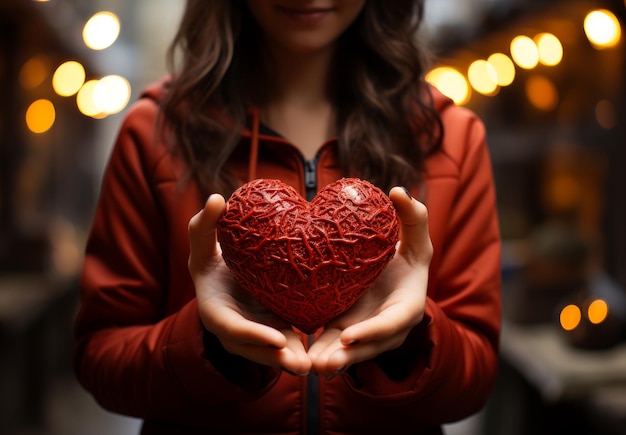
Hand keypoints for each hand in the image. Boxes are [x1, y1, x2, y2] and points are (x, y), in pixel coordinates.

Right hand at [188, 194, 310, 374]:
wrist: (225, 276)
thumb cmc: (212, 260)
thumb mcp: (203, 244)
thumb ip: (204, 226)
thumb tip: (216, 200)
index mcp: (216, 312)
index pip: (233, 329)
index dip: (254, 336)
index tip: (278, 338)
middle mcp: (235, 332)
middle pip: (257, 351)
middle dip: (278, 358)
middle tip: (304, 364)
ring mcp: (255, 336)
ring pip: (275, 354)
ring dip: (294, 360)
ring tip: (317, 365)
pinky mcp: (274, 332)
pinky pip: (289, 344)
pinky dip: (305, 350)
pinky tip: (329, 351)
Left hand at [307, 187, 431, 377]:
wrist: (390, 275)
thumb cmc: (407, 256)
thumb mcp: (416, 238)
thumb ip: (414, 217)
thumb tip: (399, 191)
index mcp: (407, 307)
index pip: (392, 324)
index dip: (373, 332)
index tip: (348, 334)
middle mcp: (386, 329)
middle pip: (367, 348)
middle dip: (346, 356)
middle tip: (323, 363)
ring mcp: (365, 334)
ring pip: (347, 353)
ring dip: (328, 361)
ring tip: (308, 366)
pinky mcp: (344, 332)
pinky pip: (330, 346)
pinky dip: (317, 353)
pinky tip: (296, 358)